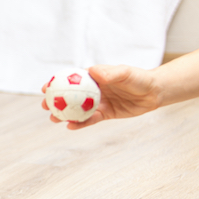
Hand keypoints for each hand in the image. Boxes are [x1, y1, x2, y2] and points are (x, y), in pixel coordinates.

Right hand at [41, 64, 161, 129]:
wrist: (154, 93)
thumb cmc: (139, 78)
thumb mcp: (125, 73)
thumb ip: (110, 73)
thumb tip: (93, 72)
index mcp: (93, 78)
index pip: (70, 80)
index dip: (56, 83)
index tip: (45, 87)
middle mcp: (93, 90)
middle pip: (69, 96)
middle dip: (55, 101)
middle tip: (45, 106)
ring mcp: (98, 103)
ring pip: (76, 110)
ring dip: (64, 114)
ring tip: (53, 119)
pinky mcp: (105, 114)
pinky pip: (89, 120)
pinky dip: (80, 124)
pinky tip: (70, 127)